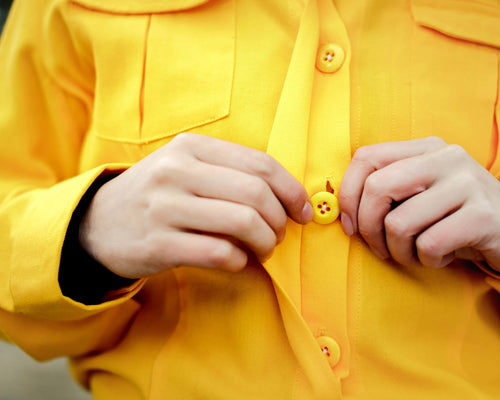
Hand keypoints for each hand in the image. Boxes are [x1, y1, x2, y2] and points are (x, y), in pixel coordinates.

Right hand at [79, 133, 312, 277]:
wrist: (99, 223)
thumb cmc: (159, 195)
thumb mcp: (187, 166)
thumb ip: (232, 172)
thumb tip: (290, 197)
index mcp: (191, 146)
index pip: (260, 165)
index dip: (292, 191)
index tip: (303, 212)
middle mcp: (177, 171)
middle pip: (256, 194)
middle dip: (280, 220)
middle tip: (280, 234)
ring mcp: (165, 207)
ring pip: (243, 222)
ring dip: (266, 242)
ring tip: (263, 249)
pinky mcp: (158, 244)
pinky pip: (220, 253)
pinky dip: (241, 260)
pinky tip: (238, 260)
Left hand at [338, 137, 499, 275]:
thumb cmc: (459, 218)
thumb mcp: (423, 196)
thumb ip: (389, 192)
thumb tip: (343, 213)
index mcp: (426, 148)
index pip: (366, 157)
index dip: (348, 196)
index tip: (351, 227)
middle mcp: (446, 157)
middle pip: (377, 189)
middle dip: (368, 229)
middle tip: (381, 249)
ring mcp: (467, 183)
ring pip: (399, 224)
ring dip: (400, 252)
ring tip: (418, 254)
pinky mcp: (483, 215)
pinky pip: (429, 244)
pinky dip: (427, 260)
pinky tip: (441, 257)